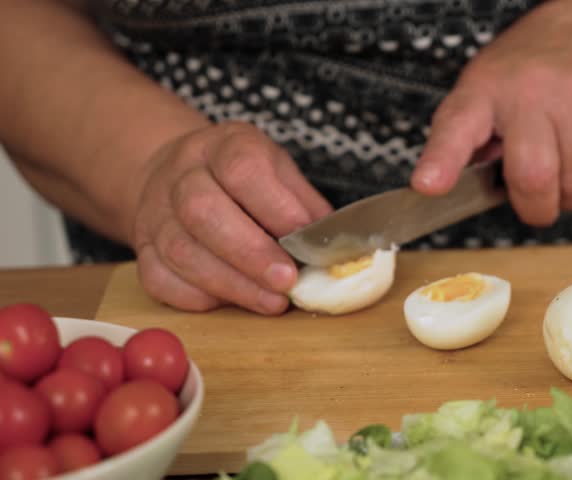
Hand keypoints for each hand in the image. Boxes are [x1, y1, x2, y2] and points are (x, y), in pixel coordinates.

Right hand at [130, 121, 331, 314]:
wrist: (176, 176)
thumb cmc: (242, 180)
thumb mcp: (278, 172)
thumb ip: (303, 205)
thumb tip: (330, 247)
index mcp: (222, 146)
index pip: (242, 169)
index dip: (275, 207)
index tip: (303, 239)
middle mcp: (182, 174)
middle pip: (203, 211)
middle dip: (250, 253)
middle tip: (287, 281)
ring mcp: (156, 212)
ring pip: (181, 251)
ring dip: (231, 283)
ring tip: (271, 301)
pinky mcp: (144, 249)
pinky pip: (160, 279)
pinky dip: (198, 297)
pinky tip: (232, 302)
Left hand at [411, 1, 571, 225]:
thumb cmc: (531, 68)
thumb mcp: (484, 88)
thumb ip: (467, 139)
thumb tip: (452, 190)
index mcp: (485, 90)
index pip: (457, 127)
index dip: (441, 162)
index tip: (428, 186)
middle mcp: (530, 91)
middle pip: (533, 175)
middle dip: (536, 209)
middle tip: (535, 206)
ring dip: (569, 196)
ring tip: (562, 175)